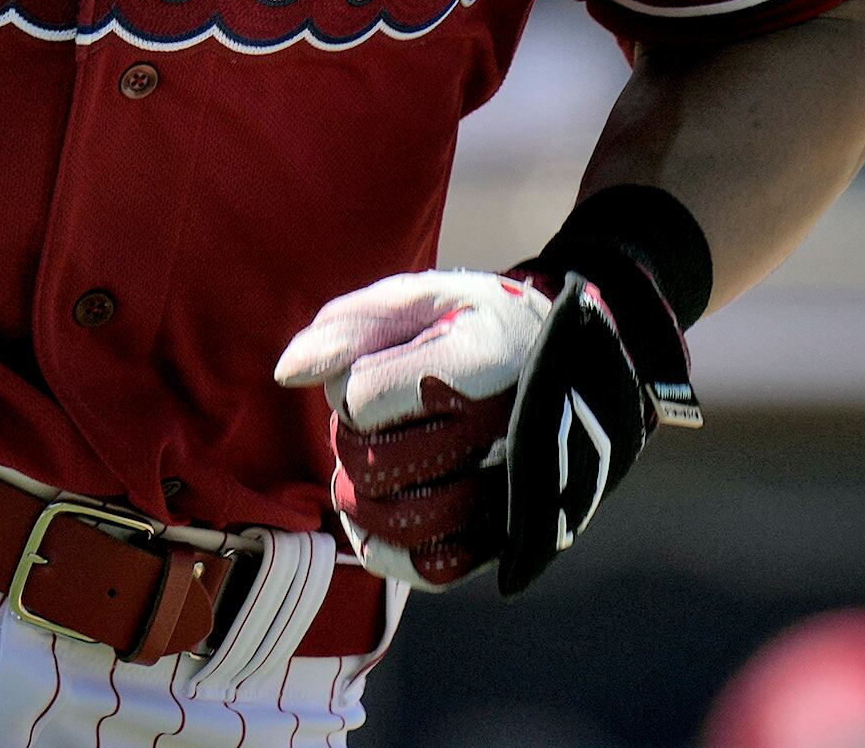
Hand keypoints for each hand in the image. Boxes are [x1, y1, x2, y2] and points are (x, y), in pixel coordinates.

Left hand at [274, 244, 696, 597]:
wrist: (577, 364)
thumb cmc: (479, 323)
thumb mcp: (420, 296)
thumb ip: (349, 326)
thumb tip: (287, 373)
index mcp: (477, 361)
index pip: (362, 396)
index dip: (351, 385)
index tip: (380, 367)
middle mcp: (499, 430)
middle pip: (371, 462)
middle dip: (349, 439)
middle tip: (368, 421)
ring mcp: (507, 488)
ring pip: (397, 520)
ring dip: (360, 498)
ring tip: (367, 467)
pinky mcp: (506, 534)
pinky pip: (431, 568)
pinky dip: (388, 551)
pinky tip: (378, 516)